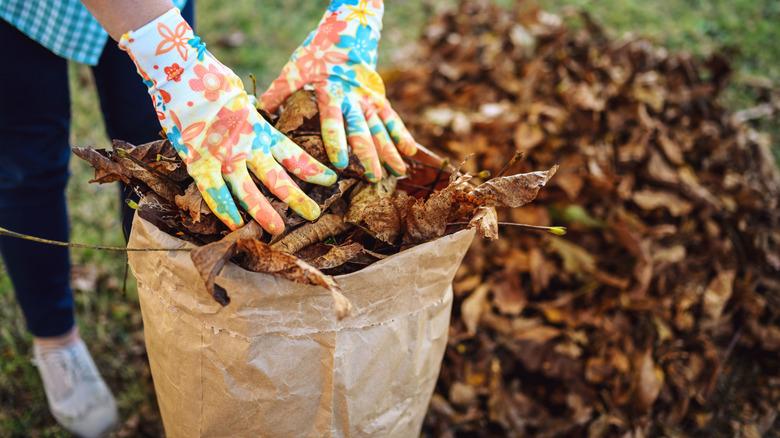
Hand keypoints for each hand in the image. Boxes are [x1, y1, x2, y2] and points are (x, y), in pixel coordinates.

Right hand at [119, 9, 336, 232]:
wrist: (180, 70)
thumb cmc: (209, 80)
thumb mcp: (239, 97)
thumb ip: (248, 112)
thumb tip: (252, 109)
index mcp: (259, 128)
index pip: (292, 153)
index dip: (311, 168)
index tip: (331, 180)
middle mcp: (247, 144)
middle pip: (277, 177)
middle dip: (296, 198)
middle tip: (313, 215)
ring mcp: (224, 154)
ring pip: (248, 189)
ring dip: (263, 211)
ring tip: (278, 229)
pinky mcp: (199, 159)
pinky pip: (213, 190)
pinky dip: (223, 208)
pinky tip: (235, 225)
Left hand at [259, 0, 416, 182]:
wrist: (350, 30)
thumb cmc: (319, 51)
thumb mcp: (297, 67)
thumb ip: (280, 90)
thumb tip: (258, 110)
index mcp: (331, 91)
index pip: (333, 120)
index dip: (337, 141)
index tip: (341, 163)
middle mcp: (354, 97)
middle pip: (362, 130)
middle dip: (369, 154)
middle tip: (373, 177)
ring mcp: (369, 98)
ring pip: (381, 128)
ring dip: (390, 151)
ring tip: (397, 171)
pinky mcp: (379, 97)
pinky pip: (392, 118)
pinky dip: (402, 134)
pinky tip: (411, 151)